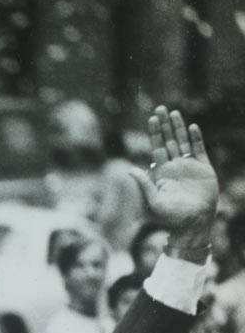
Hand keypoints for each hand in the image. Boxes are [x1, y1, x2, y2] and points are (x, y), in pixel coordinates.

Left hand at [129, 106, 217, 249]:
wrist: (194, 224)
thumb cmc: (171, 217)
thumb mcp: (153, 201)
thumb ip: (143, 184)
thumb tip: (129, 169)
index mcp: (161, 172)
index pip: (156, 147)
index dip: (154, 133)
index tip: (151, 118)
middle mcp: (174, 166)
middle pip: (169, 140)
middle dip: (164, 125)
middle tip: (160, 108)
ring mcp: (189, 167)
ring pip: (183, 142)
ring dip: (178, 127)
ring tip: (174, 113)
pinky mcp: (204, 169)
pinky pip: (199, 150)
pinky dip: (196, 138)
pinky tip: (191, 127)